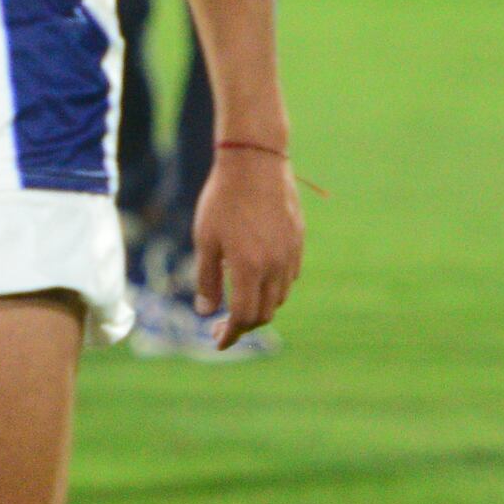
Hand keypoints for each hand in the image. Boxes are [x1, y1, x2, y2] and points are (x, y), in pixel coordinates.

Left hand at [189, 144, 306, 340]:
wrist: (255, 161)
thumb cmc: (223, 199)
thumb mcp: (206, 240)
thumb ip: (206, 279)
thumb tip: (206, 311)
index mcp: (249, 268)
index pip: (243, 317)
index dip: (230, 334)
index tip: (218, 341)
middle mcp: (275, 266)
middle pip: (264, 313)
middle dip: (243, 325)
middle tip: (222, 324)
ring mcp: (290, 254)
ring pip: (279, 297)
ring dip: (259, 307)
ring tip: (238, 302)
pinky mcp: (298, 242)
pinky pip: (289, 277)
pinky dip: (273, 288)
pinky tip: (257, 279)